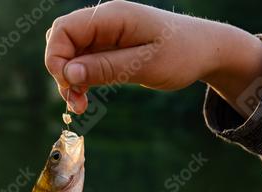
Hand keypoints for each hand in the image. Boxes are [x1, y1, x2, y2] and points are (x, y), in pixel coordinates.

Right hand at [45, 0, 261, 115]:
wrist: (206, 50)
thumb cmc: (182, 53)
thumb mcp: (145, 65)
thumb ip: (106, 68)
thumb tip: (68, 73)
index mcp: (113, 16)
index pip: (64, 29)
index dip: (56, 58)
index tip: (69, 85)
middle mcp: (105, 21)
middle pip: (62, 40)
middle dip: (61, 71)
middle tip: (76, 102)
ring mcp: (106, 35)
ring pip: (70, 54)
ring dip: (69, 80)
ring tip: (81, 106)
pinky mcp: (110, 49)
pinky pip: (84, 62)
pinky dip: (80, 80)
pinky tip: (85, 99)